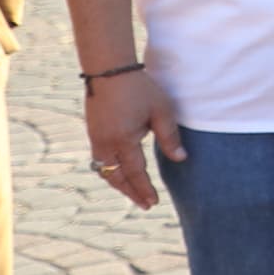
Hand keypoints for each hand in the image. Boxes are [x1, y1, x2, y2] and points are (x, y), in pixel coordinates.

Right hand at [83, 68, 184, 209]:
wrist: (109, 69)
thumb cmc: (139, 88)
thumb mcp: (161, 111)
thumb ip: (170, 137)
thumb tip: (181, 159)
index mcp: (123, 140)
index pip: (135, 173)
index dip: (144, 189)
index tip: (152, 202)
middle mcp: (105, 143)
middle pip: (116, 177)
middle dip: (130, 192)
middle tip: (144, 204)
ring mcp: (95, 138)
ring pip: (104, 170)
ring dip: (118, 182)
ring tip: (132, 191)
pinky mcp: (92, 131)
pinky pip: (99, 159)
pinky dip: (110, 169)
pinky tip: (119, 170)